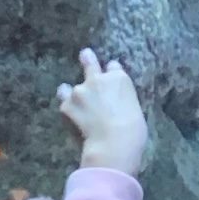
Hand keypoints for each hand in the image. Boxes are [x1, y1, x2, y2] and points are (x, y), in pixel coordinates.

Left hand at [55, 46, 148, 179]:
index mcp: (119, 79)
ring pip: (68, 88)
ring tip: (70, 101)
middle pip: (89, 62)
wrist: (113, 144)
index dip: (111, 73)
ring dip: (70, 94)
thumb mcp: (134, 110)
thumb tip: (115, 106)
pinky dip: (67, 112)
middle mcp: (98, 80)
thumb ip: (121, 101)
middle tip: (84, 55)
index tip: (110, 77)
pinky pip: (64, 105)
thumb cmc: (133, 132)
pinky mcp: (66, 105)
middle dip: (86, 59)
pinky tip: (71, 121)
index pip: (113, 67)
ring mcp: (80, 91)